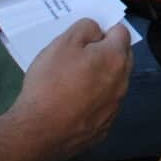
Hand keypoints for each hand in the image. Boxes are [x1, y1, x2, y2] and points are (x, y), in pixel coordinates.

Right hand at [10, 18, 133, 158]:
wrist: (37, 131)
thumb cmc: (50, 82)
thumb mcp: (62, 43)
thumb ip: (85, 28)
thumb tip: (98, 31)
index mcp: (115, 58)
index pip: (122, 32)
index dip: (105, 30)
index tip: (88, 36)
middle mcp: (122, 83)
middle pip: (123, 58)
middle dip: (108, 52)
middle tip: (80, 56)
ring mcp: (114, 109)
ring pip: (115, 84)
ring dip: (102, 78)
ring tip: (74, 81)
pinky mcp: (104, 129)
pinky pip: (104, 107)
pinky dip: (95, 102)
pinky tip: (74, 105)